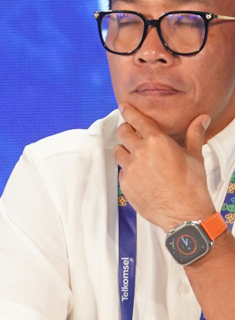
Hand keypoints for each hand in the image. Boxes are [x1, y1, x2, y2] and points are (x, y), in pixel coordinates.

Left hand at [115, 103, 213, 228]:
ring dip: (124, 150)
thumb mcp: (195, 156)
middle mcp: (140, 152)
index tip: (124, 107)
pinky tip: (139, 175)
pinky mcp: (125, 185)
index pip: (136, 119)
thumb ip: (195, 134)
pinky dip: (127, 170)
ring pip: (118, 151)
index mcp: (157, 141)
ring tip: (134, 155)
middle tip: (131, 133)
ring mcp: (130, 169)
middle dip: (126, 130)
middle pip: (122, 132)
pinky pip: (121, 171)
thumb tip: (202, 118)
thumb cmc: (192, 185)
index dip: (128, 111)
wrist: (184, 213)